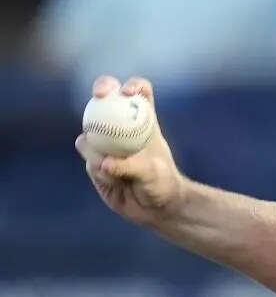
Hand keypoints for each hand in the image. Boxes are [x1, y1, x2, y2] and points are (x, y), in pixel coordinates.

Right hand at [75, 76, 186, 226]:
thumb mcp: (154, 175)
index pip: (140, 94)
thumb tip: (105, 163)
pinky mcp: (95, 162)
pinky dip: (100, 171)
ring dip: (100, 151)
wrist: (156, 209)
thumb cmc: (163, 185)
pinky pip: (90, 161)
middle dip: (102, 89)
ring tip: (119, 173)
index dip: (133, 86)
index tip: (128, 92)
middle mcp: (123, 128)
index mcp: (145, 122)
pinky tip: (115, 183)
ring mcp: (106, 143)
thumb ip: (132, 167)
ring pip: (91, 135)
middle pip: (107, 99)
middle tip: (100, 95)